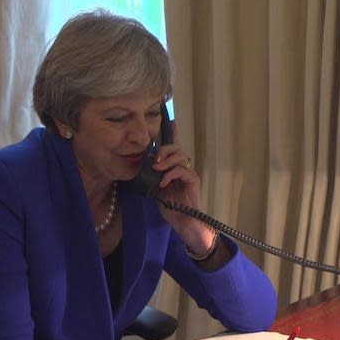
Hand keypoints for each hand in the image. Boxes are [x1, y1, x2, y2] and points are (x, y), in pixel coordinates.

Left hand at [150, 121, 213, 252]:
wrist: (184, 223)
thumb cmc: (171, 207)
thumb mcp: (156, 189)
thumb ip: (152, 176)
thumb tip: (145, 164)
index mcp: (173, 167)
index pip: (172, 146)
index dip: (171, 131)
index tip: (168, 117)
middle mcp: (182, 167)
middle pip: (175, 147)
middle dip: (164, 148)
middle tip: (154, 159)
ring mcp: (189, 174)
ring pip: (179, 156)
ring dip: (166, 160)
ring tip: (157, 169)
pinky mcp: (193, 181)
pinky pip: (182, 170)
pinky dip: (171, 174)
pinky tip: (163, 182)